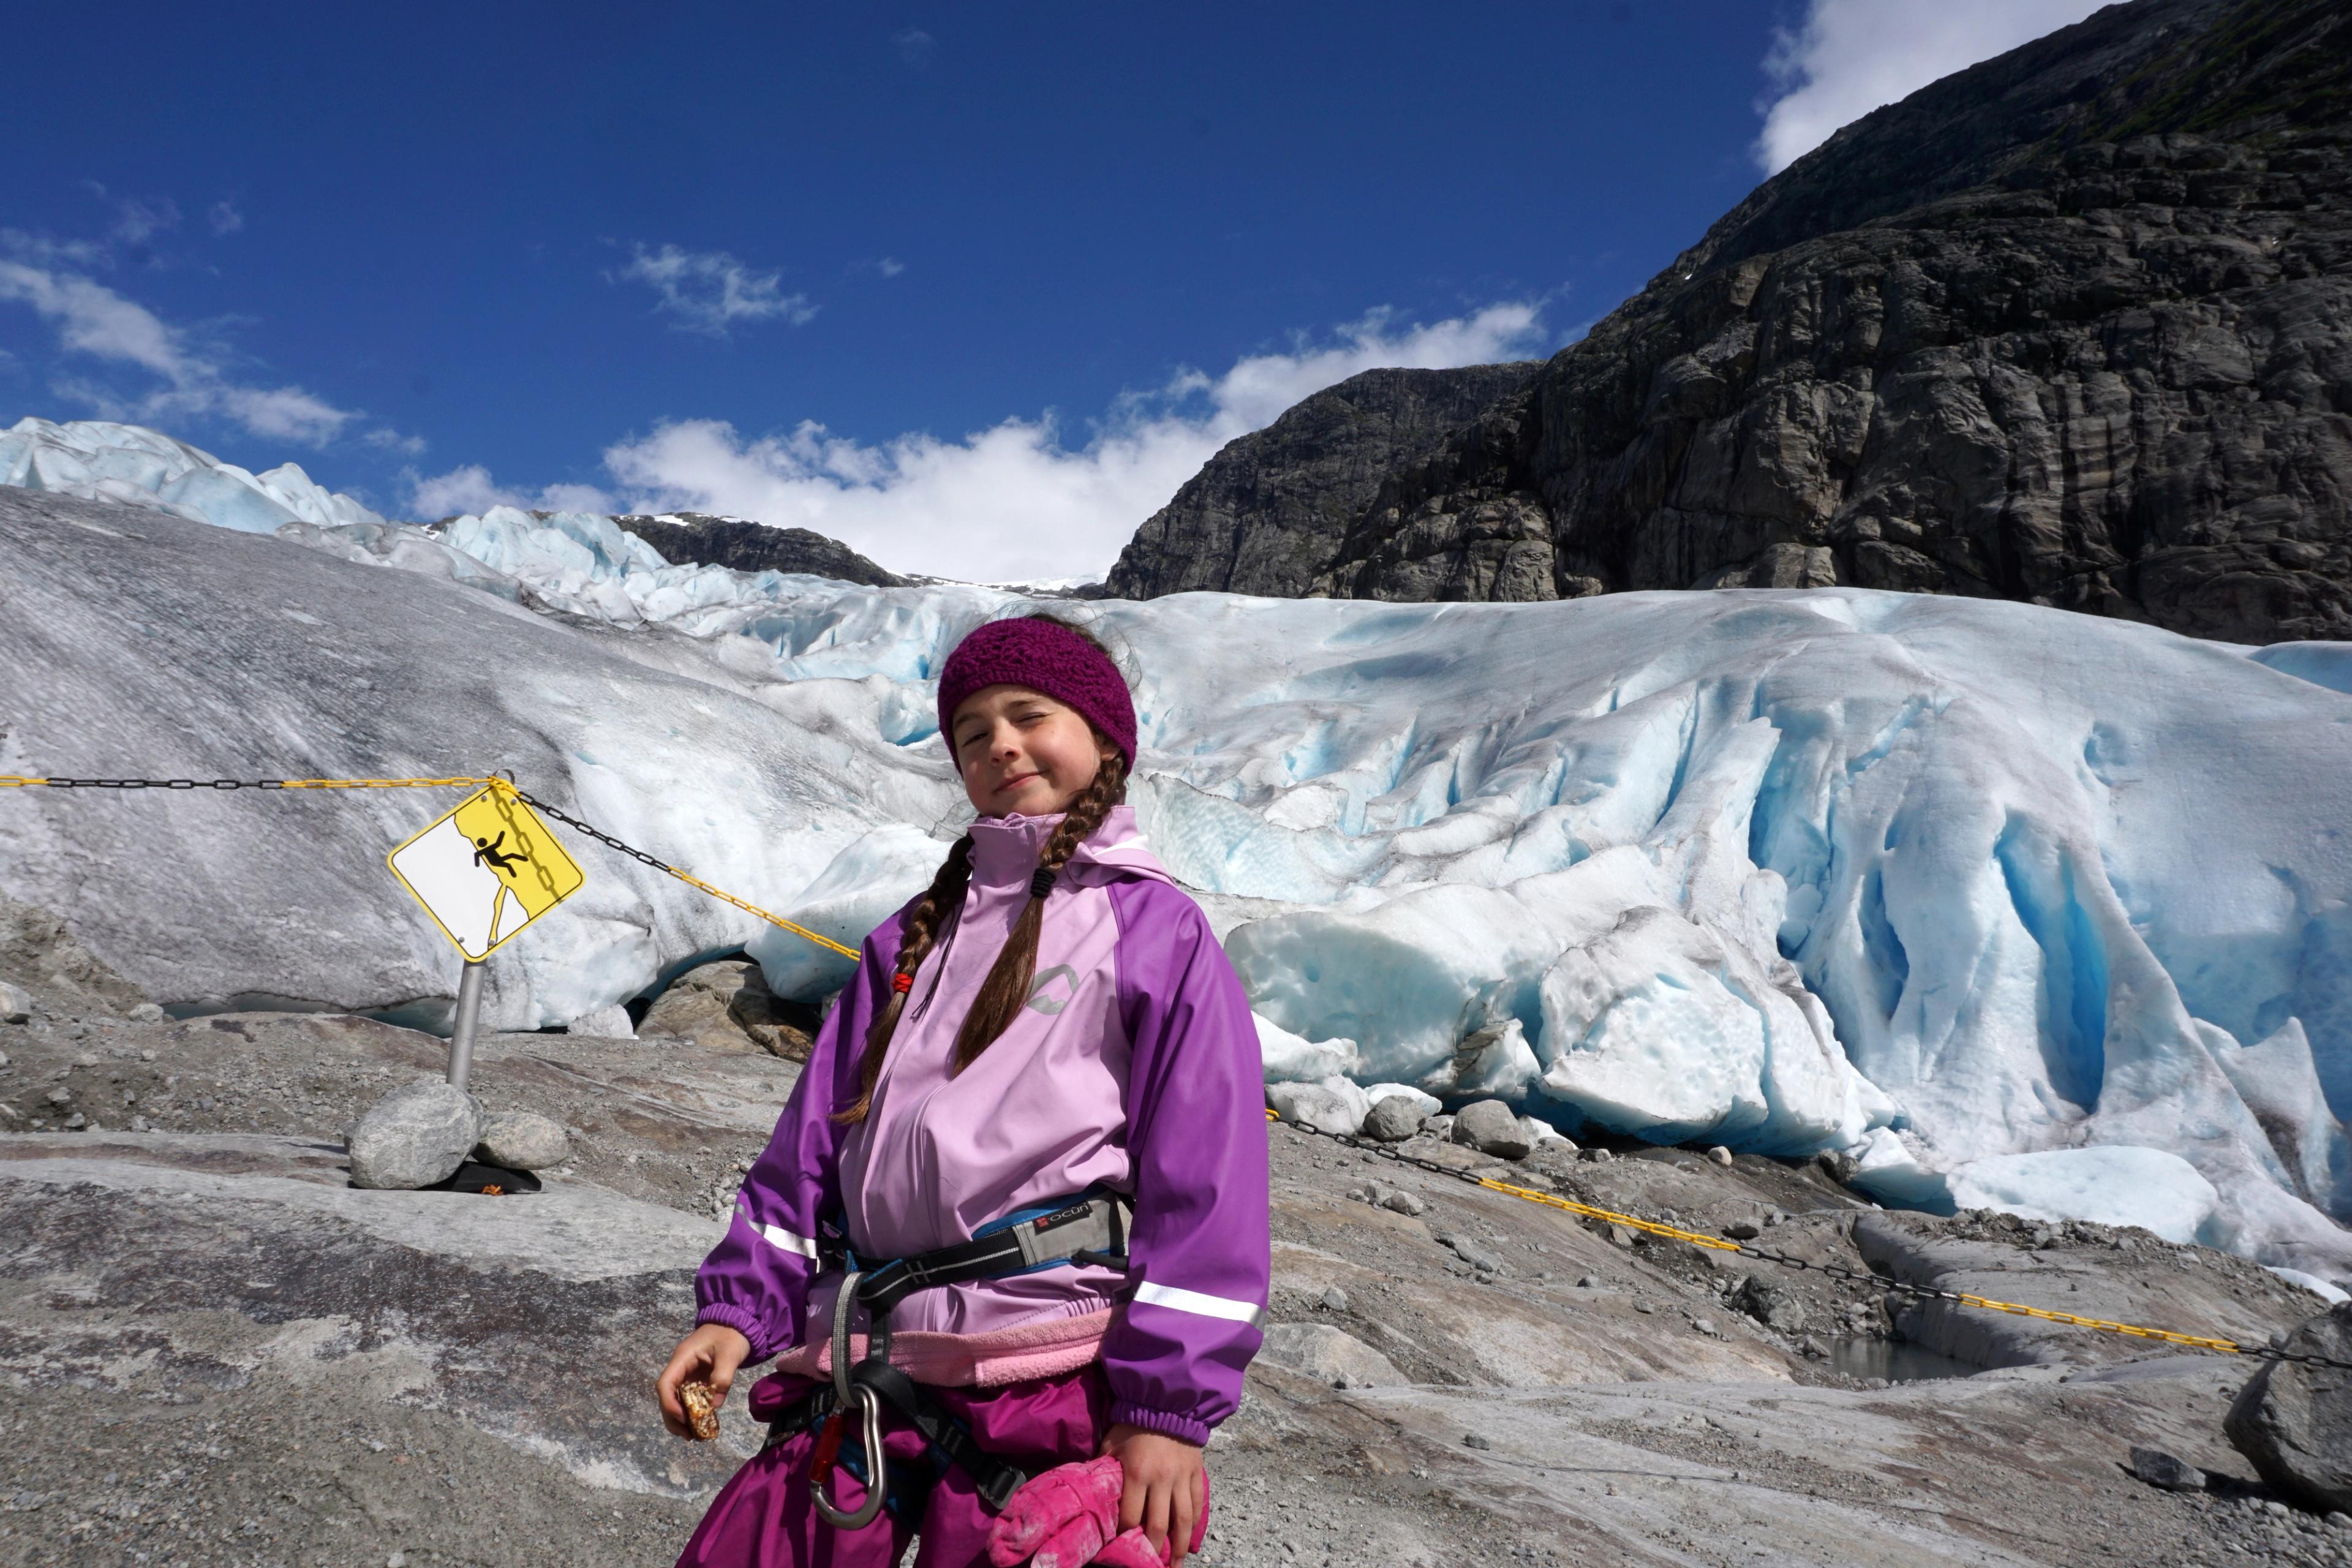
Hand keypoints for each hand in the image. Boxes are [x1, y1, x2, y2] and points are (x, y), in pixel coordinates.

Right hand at [656, 1323, 749, 1438]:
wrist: (737, 1323)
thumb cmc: (732, 1335)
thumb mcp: (730, 1355)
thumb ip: (722, 1378)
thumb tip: (714, 1405)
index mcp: (682, 1358)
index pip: (665, 1383)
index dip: (669, 1403)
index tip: (682, 1418)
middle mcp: (680, 1367)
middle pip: (666, 1395)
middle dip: (672, 1417)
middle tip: (686, 1436)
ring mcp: (686, 1373)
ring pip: (674, 1399)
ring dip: (679, 1418)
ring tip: (691, 1435)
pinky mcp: (695, 1378)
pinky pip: (687, 1397)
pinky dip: (690, 1411)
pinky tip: (698, 1423)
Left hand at [1099, 1423, 1205, 1564]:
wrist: (1166, 1401)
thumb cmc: (1133, 1425)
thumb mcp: (1111, 1444)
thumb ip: (1104, 1469)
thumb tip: (1093, 1493)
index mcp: (1137, 1472)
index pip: (1130, 1515)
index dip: (1124, 1534)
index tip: (1120, 1547)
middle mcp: (1161, 1479)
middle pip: (1159, 1525)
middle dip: (1153, 1549)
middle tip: (1150, 1564)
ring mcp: (1182, 1477)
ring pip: (1183, 1520)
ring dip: (1179, 1546)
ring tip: (1176, 1565)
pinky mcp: (1196, 1473)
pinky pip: (1198, 1504)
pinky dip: (1194, 1524)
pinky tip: (1189, 1539)